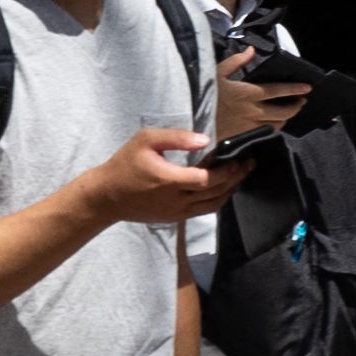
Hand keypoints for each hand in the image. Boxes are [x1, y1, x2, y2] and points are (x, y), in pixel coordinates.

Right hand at [76, 126, 244, 225]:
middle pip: (215, 192)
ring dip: (229, 191)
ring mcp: (176, 212)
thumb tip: (205, 140)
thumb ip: (176, 138)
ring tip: (241, 176)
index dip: (227, 170)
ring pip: (212, 205)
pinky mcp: (174, 218)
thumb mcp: (145, 140)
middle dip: (235, 178)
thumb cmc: (125, 164)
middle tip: (249, 164)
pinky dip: (217, 200)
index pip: (207, 179)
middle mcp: (176, 200)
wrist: (107, 197)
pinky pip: (203, 211)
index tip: (239, 158)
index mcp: (170, 180)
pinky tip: (223, 189)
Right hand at [211, 43, 307, 139]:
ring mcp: (250, 125)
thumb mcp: (217, 72)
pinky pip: (265, 133)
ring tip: (290, 113)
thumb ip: (236, 61)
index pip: (277, 90)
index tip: (307, 88)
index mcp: (248, 92)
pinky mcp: (244, 136)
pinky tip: (274, 124)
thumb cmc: (204, 94)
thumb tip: (251, 50)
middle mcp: (253, 110)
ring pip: (276, 125)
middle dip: (296, 107)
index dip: (294, 89)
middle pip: (283, 112)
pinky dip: (273, 128)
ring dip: (286, 119)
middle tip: (302, 102)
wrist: (192, 120)